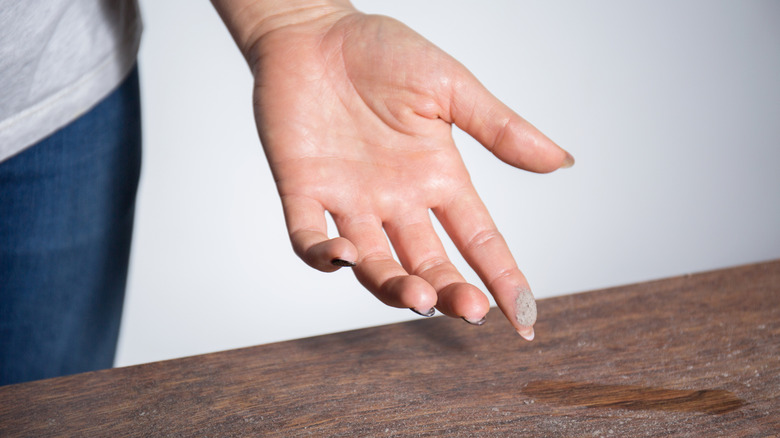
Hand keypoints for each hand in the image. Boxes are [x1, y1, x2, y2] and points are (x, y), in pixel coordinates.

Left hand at [215, 1, 572, 338]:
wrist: (313, 29)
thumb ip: (499, 127)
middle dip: (451, 291)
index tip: (526, 318)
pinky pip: (307, 238)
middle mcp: (397, 200)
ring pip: (374, 264)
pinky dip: (322, 256)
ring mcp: (350, 200)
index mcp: (438, 177)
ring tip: (417, 296)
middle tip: (470, 309)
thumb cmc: (381, 50)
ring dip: (394, 286)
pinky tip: (343, 257)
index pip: (480, 240)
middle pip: (430, 263)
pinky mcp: (303, 190)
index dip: (504, 278)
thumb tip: (562, 160)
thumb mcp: (450, 87)